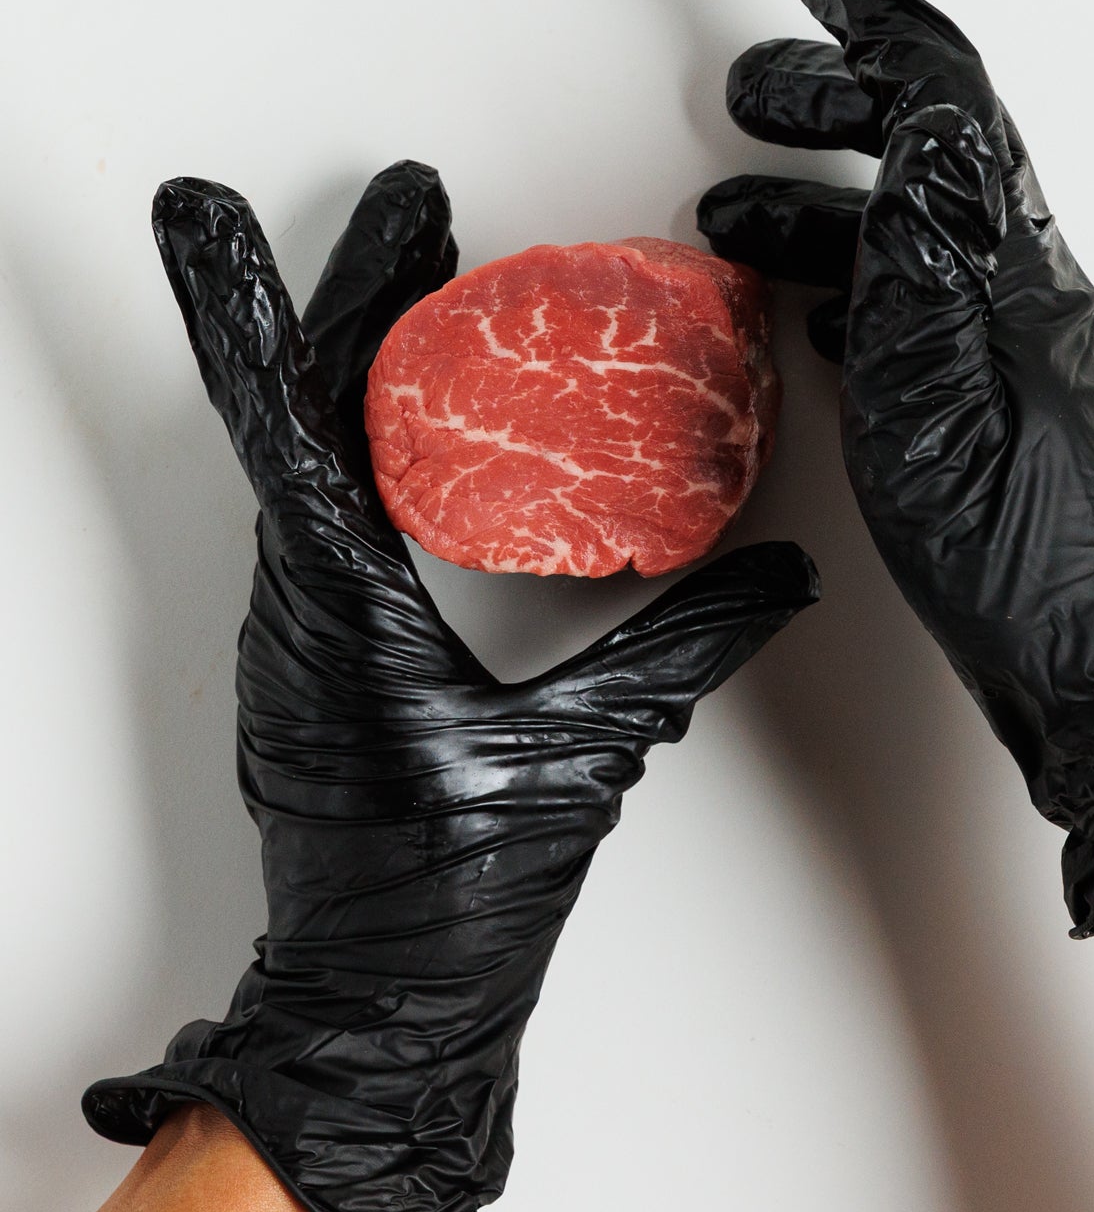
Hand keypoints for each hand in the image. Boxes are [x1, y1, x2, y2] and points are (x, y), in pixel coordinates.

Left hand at [85, 164, 818, 1211]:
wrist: (381, 1005)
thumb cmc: (447, 895)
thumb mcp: (579, 755)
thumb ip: (679, 651)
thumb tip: (771, 574)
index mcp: (338, 598)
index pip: (277, 414)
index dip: (243, 298)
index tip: (205, 209)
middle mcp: (297, 596)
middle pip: (307, 404)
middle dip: (362, 292)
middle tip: (414, 206)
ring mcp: (299, 624)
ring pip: (310, 450)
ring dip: (358, 355)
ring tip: (417, 276)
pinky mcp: (321, 651)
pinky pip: (329, 505)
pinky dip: (367, 431)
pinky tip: (421, 413)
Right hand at [699, 0, 1093, 951]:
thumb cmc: (1034, 544)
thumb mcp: (957, 366)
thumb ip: (929, 240)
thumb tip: (914, 122)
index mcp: (1005, 249)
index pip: (933, 80)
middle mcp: (1014, 279)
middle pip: (922, 143)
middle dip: (828, 96)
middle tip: (752, 91)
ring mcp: (1001, 345)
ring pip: (905, 232)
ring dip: (819, 201)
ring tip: (734, 212)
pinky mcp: (986, 414)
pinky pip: (907, 312)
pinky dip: (845, 289)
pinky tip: (810, 317)